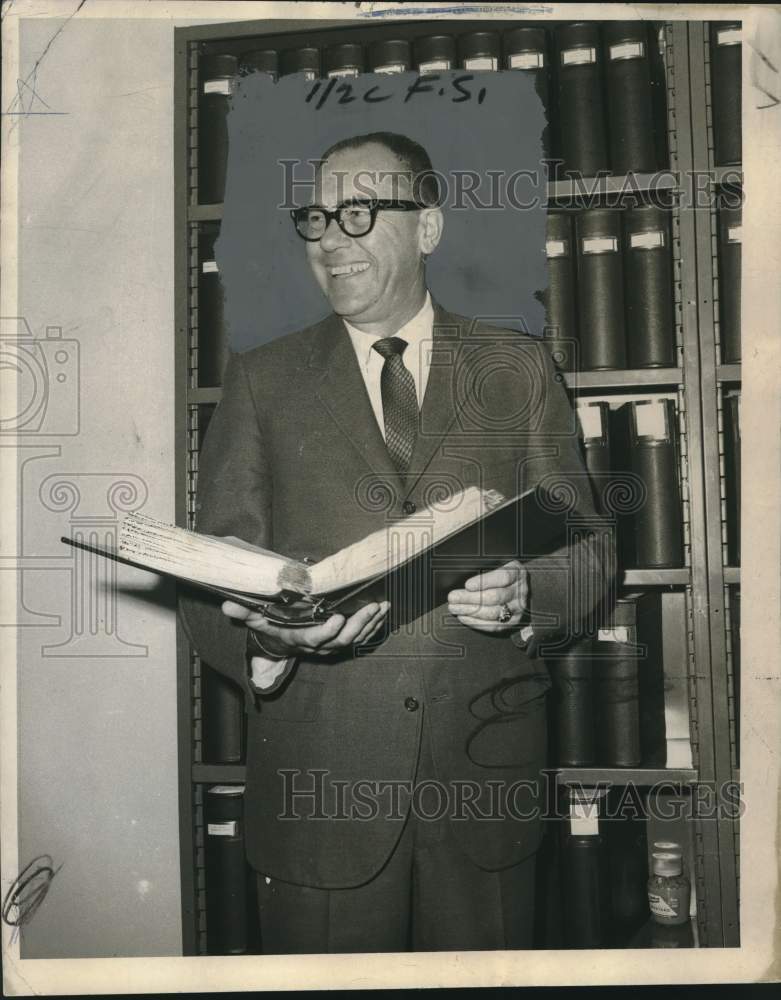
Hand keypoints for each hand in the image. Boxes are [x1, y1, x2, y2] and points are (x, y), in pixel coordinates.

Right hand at [221, 600, 390, 658]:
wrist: (284, 640)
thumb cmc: (272, 624)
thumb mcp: (256, 618)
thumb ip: (243, 612)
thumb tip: (226, 605)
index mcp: (299, 638)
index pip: (315, 639)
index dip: (327, 631)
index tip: (338, 618)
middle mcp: (319, 644)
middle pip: (342, 639)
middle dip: (358, 625)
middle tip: (371, 608)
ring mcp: (332, 644)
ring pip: (355, 639)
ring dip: (371, 624)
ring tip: (383, 607)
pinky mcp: (342, 639)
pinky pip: (362, 636)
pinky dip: (374, 625)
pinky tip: (384, 611)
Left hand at [447, 560, 528, 633]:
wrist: (518, 588)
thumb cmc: (501, 576)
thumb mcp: (498, 565)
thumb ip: (484, 570)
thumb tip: (462, 581)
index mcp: (517, 573)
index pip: (503, 577)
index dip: (484, 582)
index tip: (467, 585)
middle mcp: (520, 591)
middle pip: (495, 597)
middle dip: (470, 598)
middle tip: (453, 597)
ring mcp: (518, 608)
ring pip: (493, 612)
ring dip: (470, 611)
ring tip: (454, 608)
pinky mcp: (513, 622)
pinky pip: (494, 625)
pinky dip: (476, 622)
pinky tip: (463, 617)